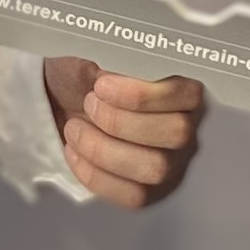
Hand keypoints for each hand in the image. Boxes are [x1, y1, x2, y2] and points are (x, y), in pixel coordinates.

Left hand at [44, 59, 205, 209]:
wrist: (63, 99)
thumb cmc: (86, 74)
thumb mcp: (92, 54)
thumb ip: (109, 60)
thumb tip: (114, 72)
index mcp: (182, 86)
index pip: (185, 94)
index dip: (142, 95)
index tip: (101, 86)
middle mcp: (186, 125)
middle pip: (176, 133)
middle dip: (120, 121)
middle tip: (88, 103)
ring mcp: (173, 161)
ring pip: (156, 168)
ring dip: (104, 149)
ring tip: (75, 129)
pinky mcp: (151, 190)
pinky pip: (134, 196)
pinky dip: (96, 175)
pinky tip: (74, 152)